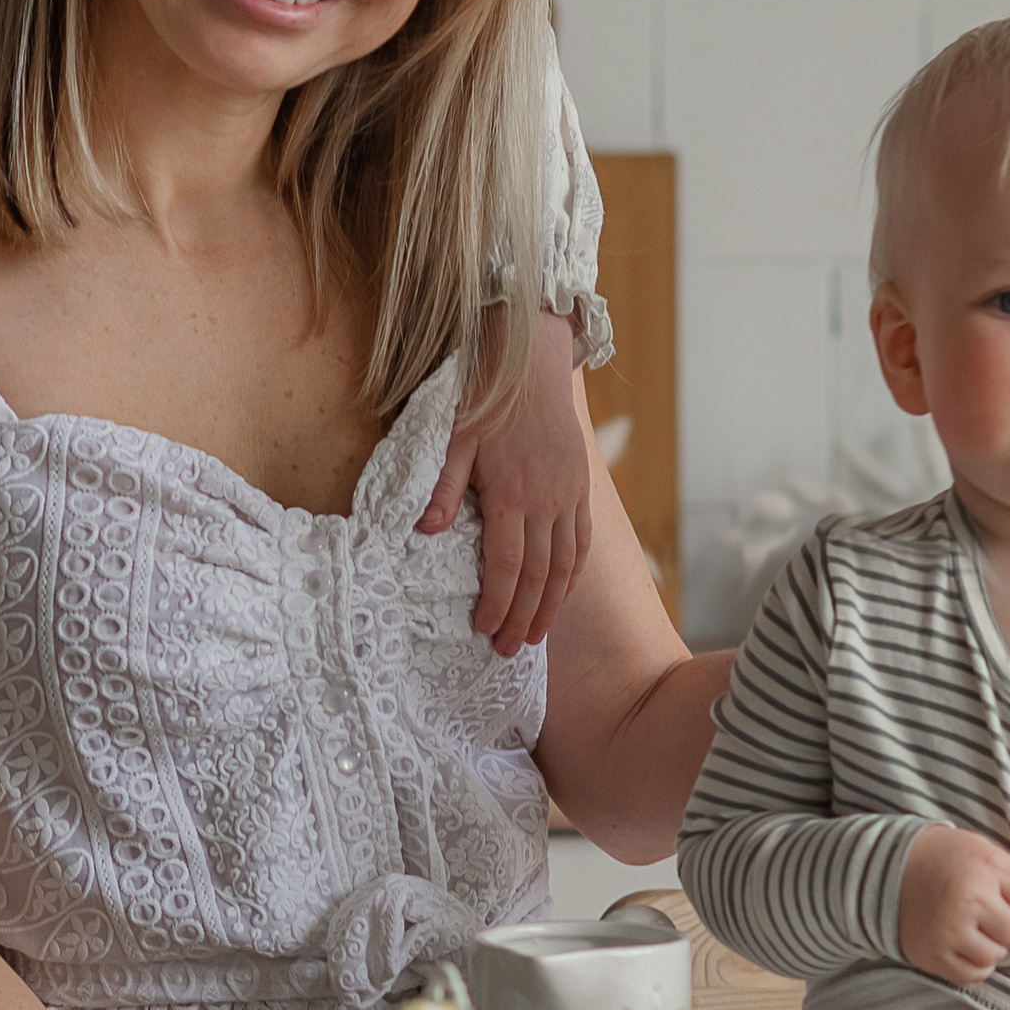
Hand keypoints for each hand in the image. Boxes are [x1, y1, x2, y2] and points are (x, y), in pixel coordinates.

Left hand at [422, 308, 593, 657]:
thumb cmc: (484, 395)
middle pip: (539, 575)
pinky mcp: (581, 486)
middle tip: (509, 651)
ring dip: (551, 605)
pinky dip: (574, 573)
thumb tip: (425, 532)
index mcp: (512, 492)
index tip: (484, 630)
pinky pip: (583, 540)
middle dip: (523, 618)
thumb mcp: (450, 436)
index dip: (497, 603)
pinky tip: (563, 593)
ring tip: (535, 634)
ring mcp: (569, 495)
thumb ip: (441, 487)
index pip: (507, 564)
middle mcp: (547, 500)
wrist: (532, 359)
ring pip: (566, 564)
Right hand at [898, 826, 1009, 985]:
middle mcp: (968, 900)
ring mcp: (948, 930)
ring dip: (992, 946)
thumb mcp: (987, 853)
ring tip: (973, 925)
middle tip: (991, 912)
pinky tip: (962, 941)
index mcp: (987, 868)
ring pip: (996, 957)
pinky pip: (974, 974)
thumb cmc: (949, 860)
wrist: (888, 867)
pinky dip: (974, 962)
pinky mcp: (933, 954)